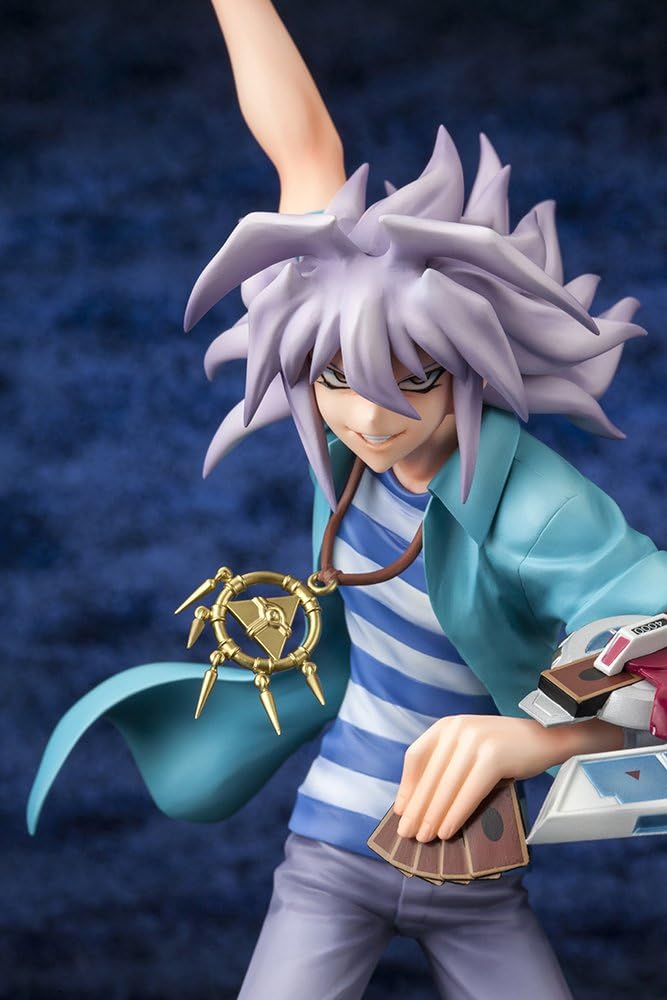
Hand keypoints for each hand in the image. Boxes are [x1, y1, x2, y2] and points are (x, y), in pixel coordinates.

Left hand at [394, 713, 621, 841]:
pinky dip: (455, 814)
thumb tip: (415, 802)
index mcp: (448, 725)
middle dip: (417, 808)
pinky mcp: (493, 757)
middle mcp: (458, 728)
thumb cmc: (505, 749)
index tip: (400, 811)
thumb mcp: (469, 747)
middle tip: (407, 834)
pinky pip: (468, 792)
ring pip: (446, 786)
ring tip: (424, 838)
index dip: (407, 786)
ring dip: (433, 816)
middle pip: (429, 775)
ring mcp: (476, 741)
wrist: (546, 737)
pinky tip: (447, 831)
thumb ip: (446, 764)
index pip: (416, 756)